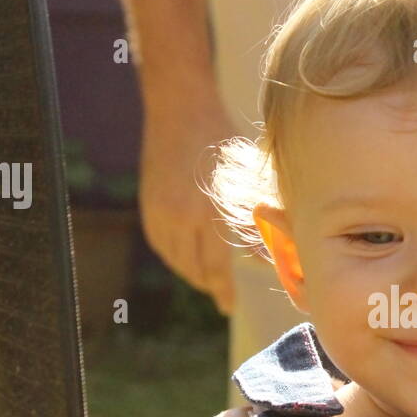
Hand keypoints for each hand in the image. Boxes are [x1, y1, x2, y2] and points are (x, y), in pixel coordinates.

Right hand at [138, 112, 239, 314]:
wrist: (179, 108)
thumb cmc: (222, 137)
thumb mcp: (246, 177)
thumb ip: (256, 218)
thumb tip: (268, 255)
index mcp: (211, 210)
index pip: (217, 267)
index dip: (223, 291)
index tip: (227, 308)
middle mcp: (182, 216)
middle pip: (195, 269)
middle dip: (210, 284)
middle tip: (223, 293)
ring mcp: (161, 212)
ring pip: (177, 260)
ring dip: (193, 273)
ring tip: (209, 277)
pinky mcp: (149, 206)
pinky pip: (161, 245)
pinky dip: (176, 256)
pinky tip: (189, 256)